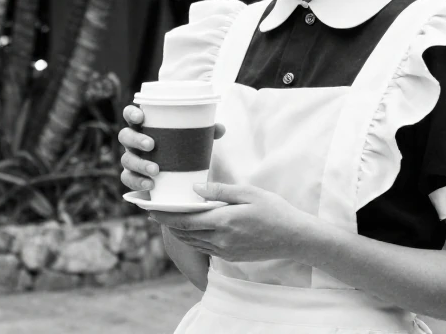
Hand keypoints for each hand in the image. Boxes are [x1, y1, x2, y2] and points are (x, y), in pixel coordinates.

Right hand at [118, 105, 225, 192]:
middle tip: (151, 145)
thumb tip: (220, 128)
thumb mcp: (193, 139)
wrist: (176, 175)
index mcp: (145, 126)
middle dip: (136, 140)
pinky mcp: (133, 177)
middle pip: (125, 136)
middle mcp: (134, 142)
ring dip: (139, 164)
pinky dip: (137, 182)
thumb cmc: (181, 148)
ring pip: (126, 159)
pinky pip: (128, 179)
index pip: (130, 115)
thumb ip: (205, 132)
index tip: (140, 117)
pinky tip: (150, 185)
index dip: (131, 113)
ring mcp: (132, 159)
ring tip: (155, 170)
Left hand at [150, 183, 315, 262]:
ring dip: (178, 233)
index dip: (166, 216)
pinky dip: (192, 239)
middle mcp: (221, 240)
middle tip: (154, 214)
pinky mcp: (230, 256)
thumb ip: (220, 191)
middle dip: (167, 224)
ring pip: (193, 243)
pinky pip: (204, 248)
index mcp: (224, 221)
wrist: (294, 238)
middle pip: (185, 233)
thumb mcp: (248, 193)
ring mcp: (225, 251)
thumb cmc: (274, 210)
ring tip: (167, 221)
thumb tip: (195, 189)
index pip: (186, 220)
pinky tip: (190, 231)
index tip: (151, 209)